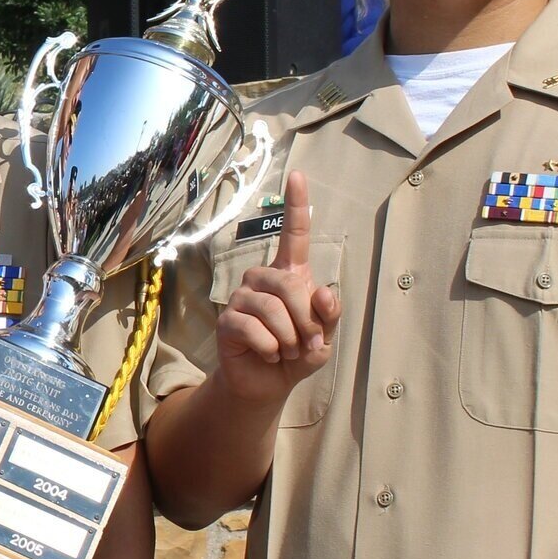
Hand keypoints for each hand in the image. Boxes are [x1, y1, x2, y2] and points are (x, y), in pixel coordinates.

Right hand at [214, 169, 339, 406]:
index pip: (295, 235)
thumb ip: (329, 315)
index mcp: (290, 275)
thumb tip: (322, 293)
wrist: (267, 384)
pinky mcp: (227, 320)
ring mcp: (242, 297)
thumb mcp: (325, 337)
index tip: (299, 174)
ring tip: (287, 352)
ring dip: (289, 338)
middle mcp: (263, 278)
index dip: (297, 205)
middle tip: (307, 345)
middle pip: (289, 284)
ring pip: (271, 308)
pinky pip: (254, 329)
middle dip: (305, 320)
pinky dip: (270, 348)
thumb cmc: (297, 353)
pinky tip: (268, 355)